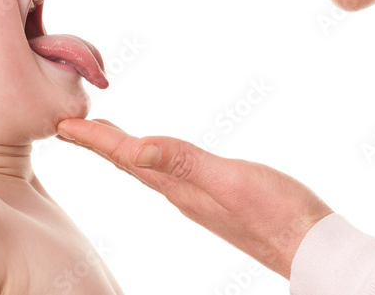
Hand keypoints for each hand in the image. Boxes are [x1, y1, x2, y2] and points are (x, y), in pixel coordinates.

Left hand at [55, 118, 332, 277]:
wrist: (311, 247)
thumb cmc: (278, 213)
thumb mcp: (230, 181)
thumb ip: (183, 162)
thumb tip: (135, 148)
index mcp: (179, 186)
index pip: (126, 157)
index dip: (94, 140)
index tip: (63, 127)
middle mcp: (182, 193)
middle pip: (129, 163)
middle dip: (98, 144)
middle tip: (69, 128)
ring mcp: (198, 198)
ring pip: (147, 169)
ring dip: (120, 150)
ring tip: (102, 136)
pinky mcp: (217, 199)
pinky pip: (170, 173)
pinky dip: (151, 159)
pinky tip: (157, 159)